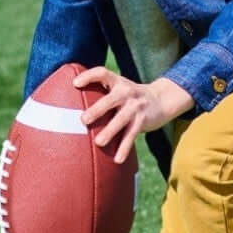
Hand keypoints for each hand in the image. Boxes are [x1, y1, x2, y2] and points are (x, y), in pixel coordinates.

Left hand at [74, 68, 193, 163]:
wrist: (161, 99)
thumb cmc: (130, 98)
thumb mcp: (119, 90)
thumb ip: (102, 96)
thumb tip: (70, 109)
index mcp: (117, 82)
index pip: (102, 73)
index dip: (88, 76)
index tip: (75, 84)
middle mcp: (126, 92)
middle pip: (110, 99)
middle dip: (97, 109)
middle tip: (84, 120)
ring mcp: (135, 106)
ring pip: (121, 119)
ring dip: (110, 131)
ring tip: (99, 142)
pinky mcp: (143, 120)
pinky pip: (131, 135)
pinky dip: (124, 148)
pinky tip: (117, 159)